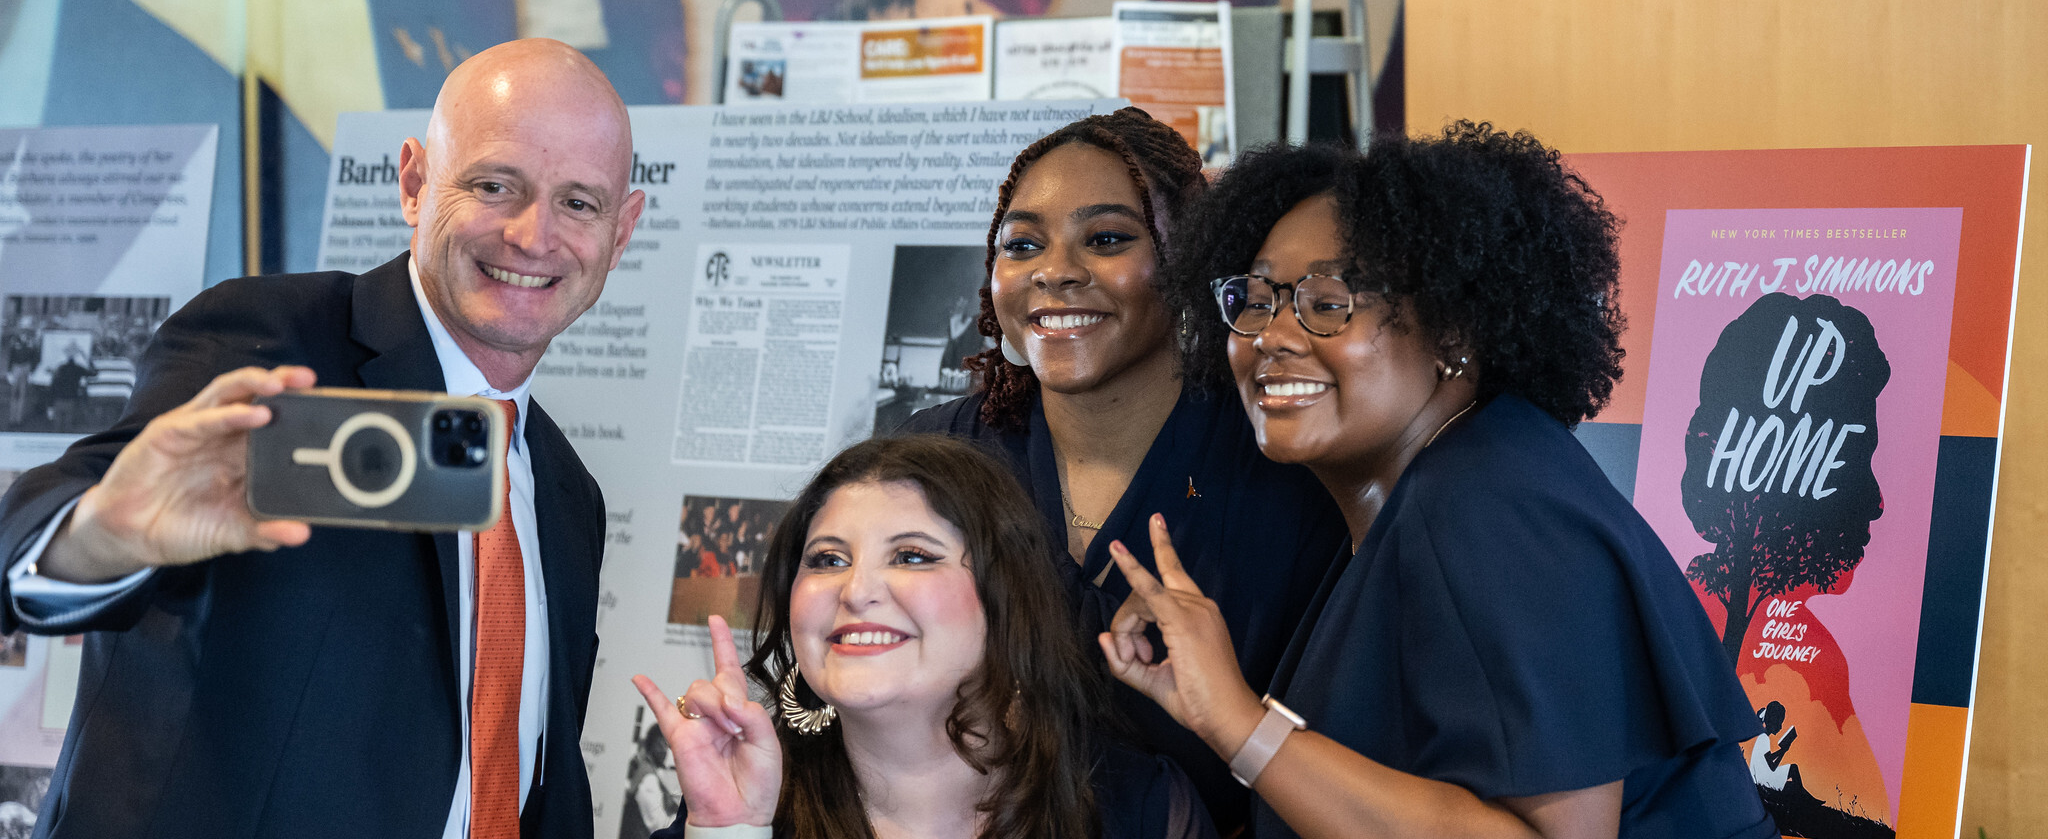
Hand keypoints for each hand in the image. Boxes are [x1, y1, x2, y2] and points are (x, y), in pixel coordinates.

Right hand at [43, 366, 317, 582]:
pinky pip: (200, 419)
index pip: (276, 419)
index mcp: (243, 452)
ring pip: (228, 394)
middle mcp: (223, 434)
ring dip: (255, 384)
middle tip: (309, 380)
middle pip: (256, 396)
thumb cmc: (182, 526)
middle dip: (283, 383)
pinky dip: (227, 414)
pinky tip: (252, 415)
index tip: (330, 404)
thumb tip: (302, 533)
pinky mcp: (168, 434)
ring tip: (280, 385)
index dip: (300, 407)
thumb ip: (265, 531)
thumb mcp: (231, 533)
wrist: (129, 536)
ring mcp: (196, 430)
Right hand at [631, 615, 779, 827]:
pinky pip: (662, 710)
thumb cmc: (757, 784)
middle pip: (713, 680)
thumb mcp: (769, 744)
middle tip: (736, 725)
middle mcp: (716, 714)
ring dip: (712, 705)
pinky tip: (640, 678)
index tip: (716, 621)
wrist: (738, 814)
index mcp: (740, 712)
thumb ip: (753, 715)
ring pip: (696, 691)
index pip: (730, 669)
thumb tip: (727, 701)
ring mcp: (697, 725)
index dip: (723, 644)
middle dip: (728, 697)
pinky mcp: (680, 738)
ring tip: (724, 731)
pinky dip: (650, 693)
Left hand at [1098, 514, 1266, 758]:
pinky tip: (1118, 551)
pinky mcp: (1183, 620)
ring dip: (1128, 633)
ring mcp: (1193, 610)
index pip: (1158, 590)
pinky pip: (1149, 590)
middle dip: (1127, 624)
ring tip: (1141, 661)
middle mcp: (1198, 605)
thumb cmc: (1199, 701)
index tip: (1144, 547)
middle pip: (1143, 595)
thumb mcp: (1154, 680)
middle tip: (1133, 657)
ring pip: (1138, 602)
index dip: (1139, 598)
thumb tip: (1104, 639)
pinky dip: (1132, 569)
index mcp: (1197, 614)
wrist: (1227, 717)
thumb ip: (1126, 662)